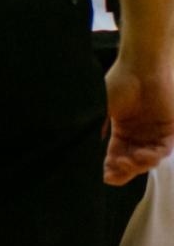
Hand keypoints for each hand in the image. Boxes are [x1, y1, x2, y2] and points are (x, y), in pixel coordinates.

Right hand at [104, 57, 173, 183]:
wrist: (142, 69)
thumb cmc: (119, 84)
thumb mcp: (101, 109)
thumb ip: (95, 129)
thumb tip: (80, 148)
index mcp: (121, 131)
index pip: (115, 157)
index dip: (111, 169)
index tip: (104, 176)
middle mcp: (138, 135)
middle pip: (132, 162)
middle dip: (124, 170)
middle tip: (116, 171)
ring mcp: (154, 133)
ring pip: (148, 159)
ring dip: (139, 165)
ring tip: (131, 162)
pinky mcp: (170, 129)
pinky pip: (164, 149)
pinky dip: (155, 156)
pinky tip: (145, 155)